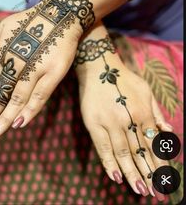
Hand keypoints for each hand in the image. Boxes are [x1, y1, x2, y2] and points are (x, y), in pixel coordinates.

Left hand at [0, 0, 94, 140]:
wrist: (62, 14)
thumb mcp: (5, 26)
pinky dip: (30, 109)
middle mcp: (18, 62)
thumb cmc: (32, 21)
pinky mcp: (55, 72)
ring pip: (19, 98)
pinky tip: (19, 123)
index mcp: (5, 52)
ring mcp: (37, 68)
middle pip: (0, 94)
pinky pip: (41, 94)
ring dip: (5, 118)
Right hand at [75, 23, 172, 199]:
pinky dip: (109, 163)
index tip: (163, 179)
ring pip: (123, 153)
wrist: (98, 69)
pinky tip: (116, 177)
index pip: (153, 144)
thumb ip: (156, 111)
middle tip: (153, 192)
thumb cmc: (123, 79)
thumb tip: (167, 130)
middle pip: (140, 152)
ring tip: (139, 189)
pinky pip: (102, 147)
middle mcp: (128, 120)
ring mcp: (110, 123)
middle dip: (148, 173)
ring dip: (131, 173)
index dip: (159, 163)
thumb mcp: (145, 90)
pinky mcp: (94, 124)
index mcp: (143, 112)